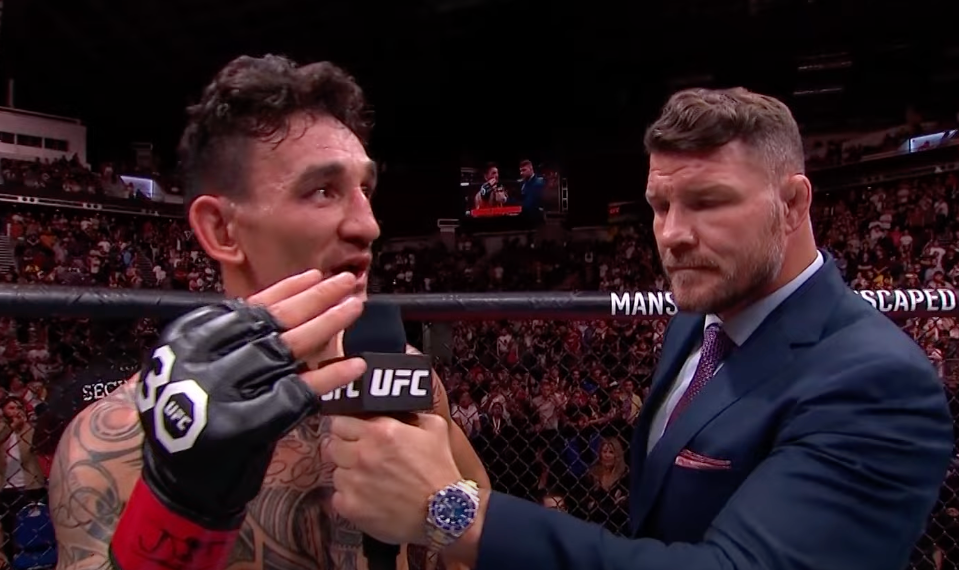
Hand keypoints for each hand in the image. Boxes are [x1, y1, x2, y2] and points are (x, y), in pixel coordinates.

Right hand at [135, 270, 366, 526]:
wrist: (182, 483)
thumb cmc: (194, 421)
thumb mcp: (199, 367)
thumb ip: (234, 339)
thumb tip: (288, 304)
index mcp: (189, 338)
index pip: (248, 306)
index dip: (286, 290)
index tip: (316, 277)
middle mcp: (203, 358)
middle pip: (272, 321)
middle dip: (315, 300)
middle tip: (347, 282)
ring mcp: (224, 390)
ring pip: (288, 347)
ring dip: (328, 324)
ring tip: (356, 306)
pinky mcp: (248, 423)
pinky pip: (299, 391)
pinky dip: (331, 377)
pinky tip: (356, 364)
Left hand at [323, 413, 461, 544]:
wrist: (445, 512)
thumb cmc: (440, 470)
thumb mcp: (434, 429)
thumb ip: (410, 414)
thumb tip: (395, 409)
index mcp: (380, 431)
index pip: (340, 421)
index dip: (347, 427)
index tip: (353, 433)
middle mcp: (362, 453)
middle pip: (331, 444)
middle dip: (343, 448)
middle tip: (358, 456)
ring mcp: (353, 481)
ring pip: (334, 471)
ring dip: (347, 473)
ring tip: (367, 480)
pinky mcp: (350, 506)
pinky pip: (337, 496)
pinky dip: (349, 497)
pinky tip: (367, 498)